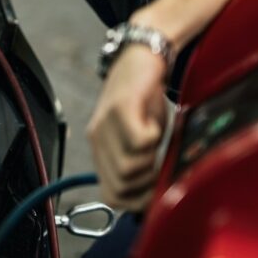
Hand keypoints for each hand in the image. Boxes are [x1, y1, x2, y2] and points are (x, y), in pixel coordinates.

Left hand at [86, 45, 168, 210]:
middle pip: (119, 188)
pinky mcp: (121, 107)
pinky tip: (155, 125)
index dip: (137, 202)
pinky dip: (153, 139)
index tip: (158, 191)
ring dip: (150, 161)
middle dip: (146, 185)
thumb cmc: (146, 99)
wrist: (143, 55)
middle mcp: (98, 138)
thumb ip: (143, 164)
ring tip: (156, 139)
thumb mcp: (143, 138)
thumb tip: (156, 199)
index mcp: (101, 149)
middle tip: (160, 162)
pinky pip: (138, 141)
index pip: (112, 196)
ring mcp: (106, 123)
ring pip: (127, 168)